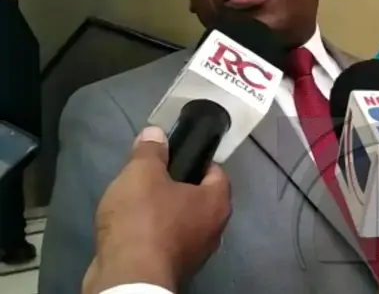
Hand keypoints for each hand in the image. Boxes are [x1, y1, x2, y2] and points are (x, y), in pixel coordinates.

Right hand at [82, 127, 231, 293]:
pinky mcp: (174, 268)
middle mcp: (214, 229)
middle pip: (199, 197)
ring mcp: (196, 253)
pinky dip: (151, 233)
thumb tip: (156, 133)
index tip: (174, 155)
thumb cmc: (143, 220)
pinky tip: (130, 227)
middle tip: (150, 176)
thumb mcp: (142, 174)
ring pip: (181, 221)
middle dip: (176, 185)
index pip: (216, 172)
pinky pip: (165, 241)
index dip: (197, 160)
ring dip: (162, 210)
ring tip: (135, 200)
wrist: (128, 277)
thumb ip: (150, 152)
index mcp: (217, 203)